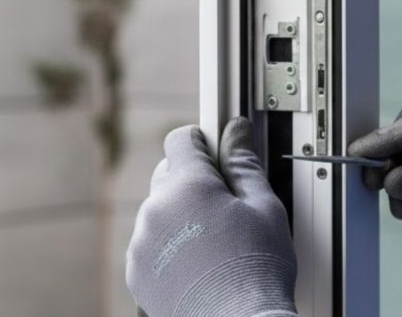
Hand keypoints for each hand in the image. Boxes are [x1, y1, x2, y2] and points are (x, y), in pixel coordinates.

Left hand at [126, 117, 297, 316]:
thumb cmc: (256, 270)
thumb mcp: (264, 207)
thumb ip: (244, 163)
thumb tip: (236, 130)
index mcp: (187, 186)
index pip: (181, 140)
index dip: (203, 143)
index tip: (216, 155)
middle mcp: (156, 210)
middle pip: (169, 174)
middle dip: (193, 182)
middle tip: (225, 207)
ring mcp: (142, 243)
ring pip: (160, 211)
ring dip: (180, 216)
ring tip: (214, 244)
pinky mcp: (137, 272)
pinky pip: (150, 243)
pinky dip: (168, 247)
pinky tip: (198, 264)